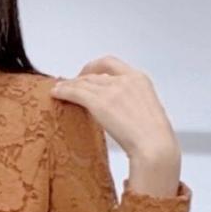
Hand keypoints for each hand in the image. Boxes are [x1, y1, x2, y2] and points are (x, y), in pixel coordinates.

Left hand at [50, 55, 180, 163]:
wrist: (154, 147)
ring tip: (58, 90)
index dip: (94, 67)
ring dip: (68, 85)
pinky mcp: (100, 102)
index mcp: (139, 79)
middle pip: (94, 74)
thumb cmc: (154, 138)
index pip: (111, 64)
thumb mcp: (146, 111)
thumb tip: (120, 110)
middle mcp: (125, 80)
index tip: (87, 74)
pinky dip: (63, 91)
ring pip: (83, 82)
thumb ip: (132, 103)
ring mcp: (112, 90)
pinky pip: (75, 92)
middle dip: (79, 79)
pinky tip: (56, 94)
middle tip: (69, 85)